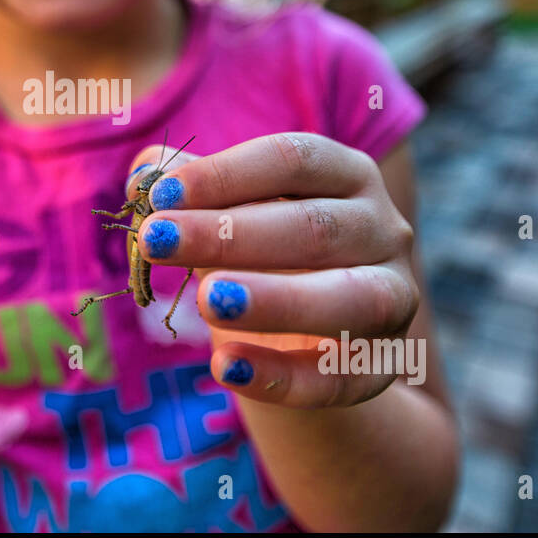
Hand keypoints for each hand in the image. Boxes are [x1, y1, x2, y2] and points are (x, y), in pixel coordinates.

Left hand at [125, 133, 418, 405]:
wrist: (308, 340)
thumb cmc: (262, 255)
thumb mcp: (228, 216)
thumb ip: (188, 192)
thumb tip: (143, 174)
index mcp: (346, 175)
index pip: (294, 159)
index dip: (227, 174)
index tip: (161, 195)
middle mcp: (383, 229)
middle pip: (315, 226)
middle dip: (230, 234)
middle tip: (157, 242)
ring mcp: (394, 296)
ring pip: (350, 298)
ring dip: (275, 299)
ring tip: (206, 301)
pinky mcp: (382, 364)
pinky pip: (341, 376)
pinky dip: (284, 377)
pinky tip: (226, 368)